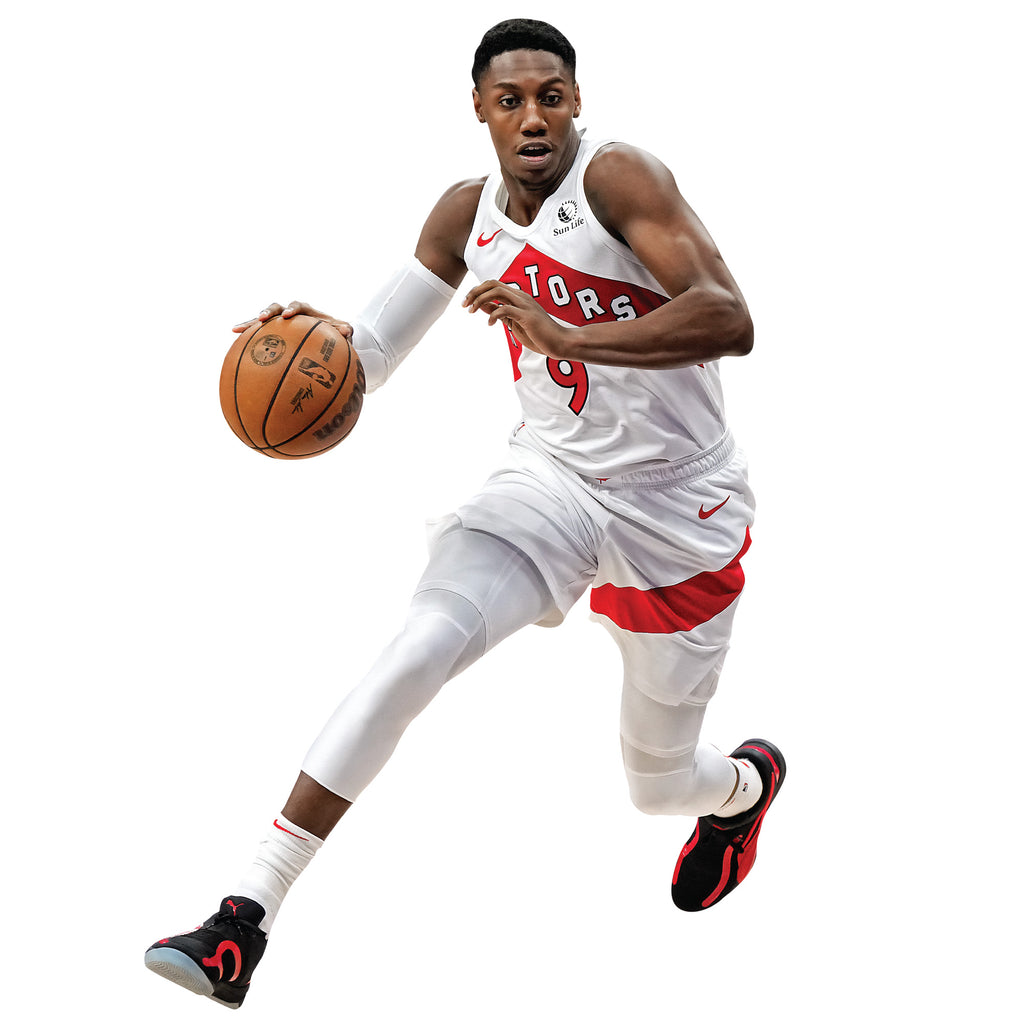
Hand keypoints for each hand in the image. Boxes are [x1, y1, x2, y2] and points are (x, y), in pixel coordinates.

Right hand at [232, 300, 353, 338]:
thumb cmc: (336, 333)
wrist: (328, 336)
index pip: (298, 306)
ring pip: (262, 320)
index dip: (291, 309)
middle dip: (267, 312)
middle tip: (261, 319)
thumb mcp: (343, 332)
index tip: (288, 316)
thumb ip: (345, 330)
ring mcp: (280, 323)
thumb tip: (347, 331)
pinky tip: (235, 344)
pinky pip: (258, 334)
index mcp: (306, 311)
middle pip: (275, 308)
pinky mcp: (273, 333)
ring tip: (236, 329)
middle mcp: (290, 313)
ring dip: (250, 323)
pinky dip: (248, 338)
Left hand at [462, 280, 571, 358]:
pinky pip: (505, 309)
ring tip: (471, 311)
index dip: (477, 291)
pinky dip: (493, 315)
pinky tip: (489, 324)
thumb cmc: (539, 335)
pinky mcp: (527, 316)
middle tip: (464, 305)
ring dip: (480, 299)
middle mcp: (521, 297)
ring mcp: (525, 305)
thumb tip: (484, 307)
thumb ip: (501, 313)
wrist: (560, 342)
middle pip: (492, 283)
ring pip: (497, 291)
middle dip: (474, 292)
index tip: (467, 303)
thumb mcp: (514, 322)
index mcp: (518, 297)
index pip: (493, 284)